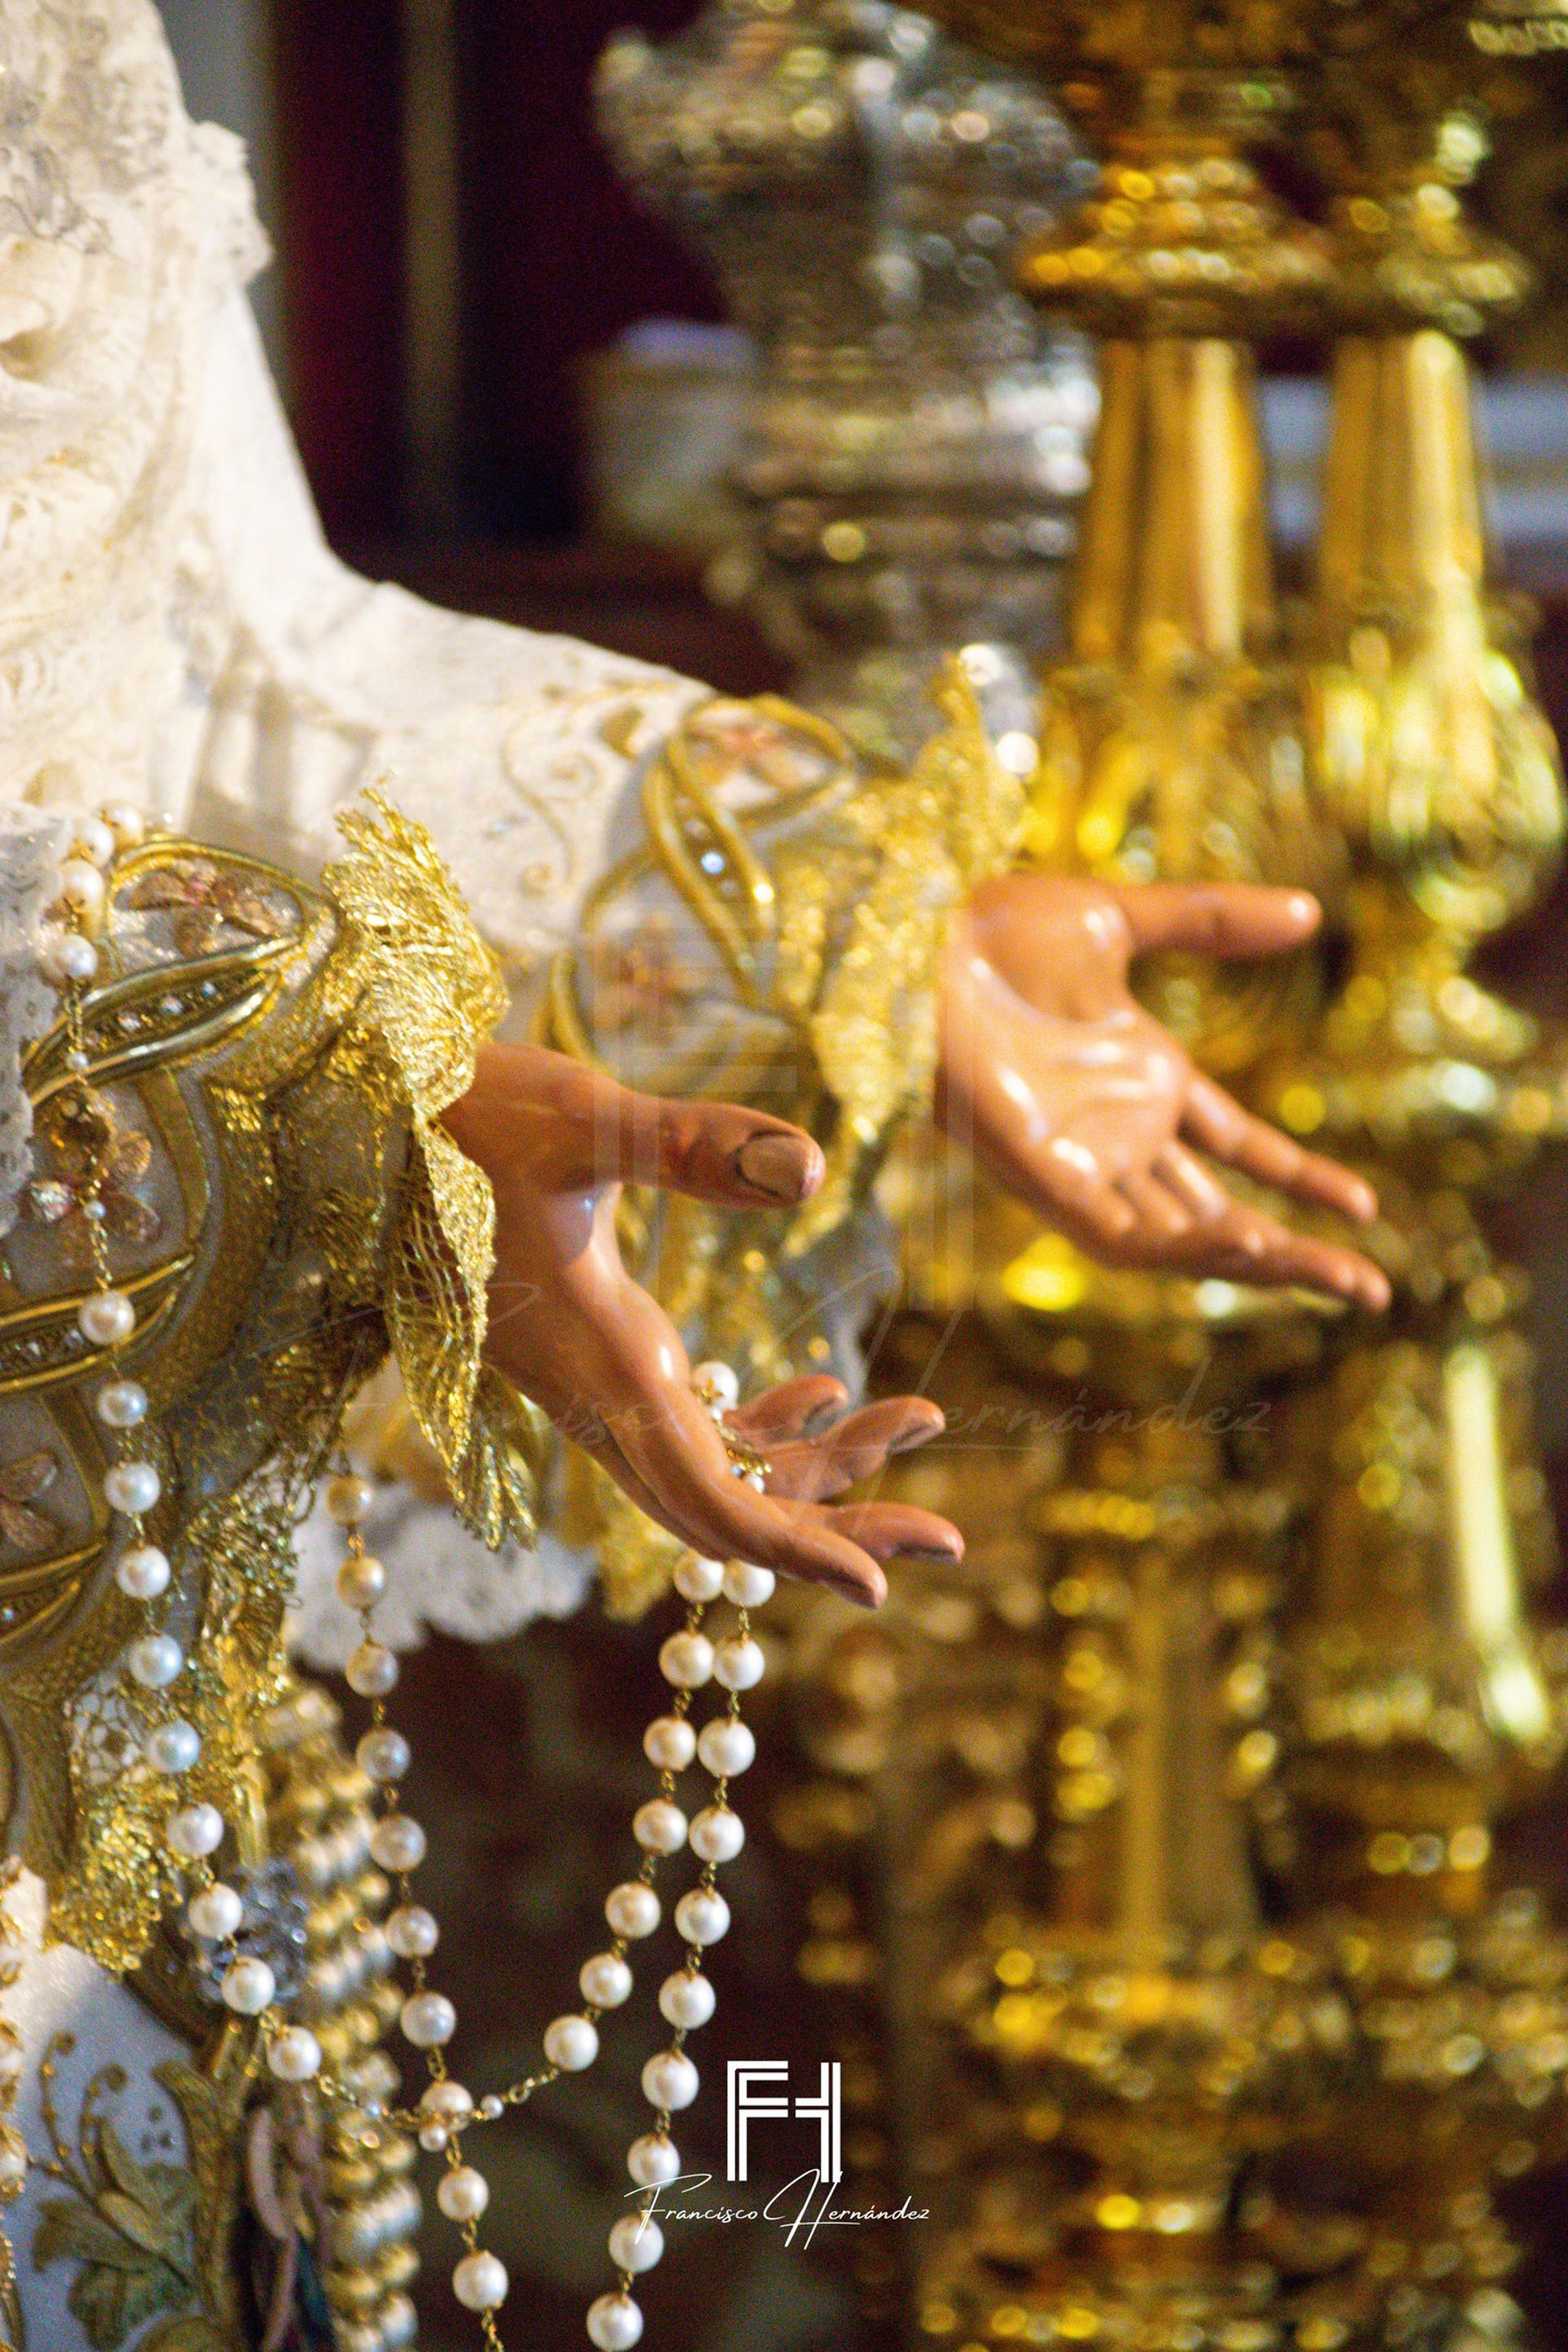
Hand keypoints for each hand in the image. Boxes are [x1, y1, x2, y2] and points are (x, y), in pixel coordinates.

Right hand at [443, 1043, 959, 1606]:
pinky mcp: (603, 1354)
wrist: (375, 1117)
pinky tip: (830, 1388)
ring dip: (819, 1469)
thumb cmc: (467, 1116)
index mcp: (604, 1369)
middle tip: (948, 1539)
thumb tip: (810, 1168)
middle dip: (837, 1528)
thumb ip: (690, 1145)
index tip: (881, 1585)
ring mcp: (601, 1384)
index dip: (795, 1551)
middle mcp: (603, 1398)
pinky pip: (696, 1426)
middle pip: (728, 1511)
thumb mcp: (585, 1121)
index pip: (708, 1503)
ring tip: (923, 1421)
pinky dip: (768, 1424)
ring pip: (720, 1470)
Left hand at [938, 874, 1390, 1307]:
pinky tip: (1237, 1245)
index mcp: (1141, 1076)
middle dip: (1293, 1252)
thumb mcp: (1119, 919)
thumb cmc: (990, 930)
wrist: (910, 939)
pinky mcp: (1038, 1171)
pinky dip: (1171, 1246)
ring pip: (1175, 1236)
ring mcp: (1079, 1155)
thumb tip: (1310, 911)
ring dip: (1248, 1258)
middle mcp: (1116, 1130)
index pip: (1238, 1147)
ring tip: (1326, 1275)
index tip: (1368, 1211)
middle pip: (1219, 1210)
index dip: (1301, 1179)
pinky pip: (1113, 1233)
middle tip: (1374, 1290)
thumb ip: (1211, 920)